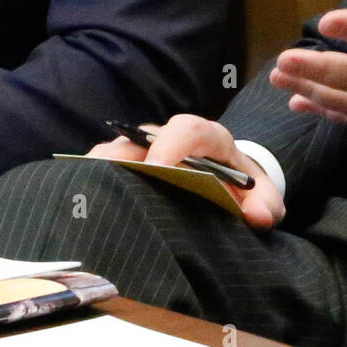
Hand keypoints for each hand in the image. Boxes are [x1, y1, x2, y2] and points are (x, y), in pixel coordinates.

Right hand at [86, 113, 285, 229]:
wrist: (233, 185)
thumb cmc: (245, 190)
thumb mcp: (263, 197)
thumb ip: (267, 205)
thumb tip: (258, 217)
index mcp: (207, 138)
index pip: (187, 129)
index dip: (171, 144)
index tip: (158, 168)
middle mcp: (170, 138)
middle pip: (139, 137)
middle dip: (122, 159)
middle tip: (106, 185)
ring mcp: (144, 150)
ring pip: (113, 151)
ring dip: (99, 172)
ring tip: (83, 196)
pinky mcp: (126, 166)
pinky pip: (100, 168)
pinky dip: (89, 183)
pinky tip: (79, 206)